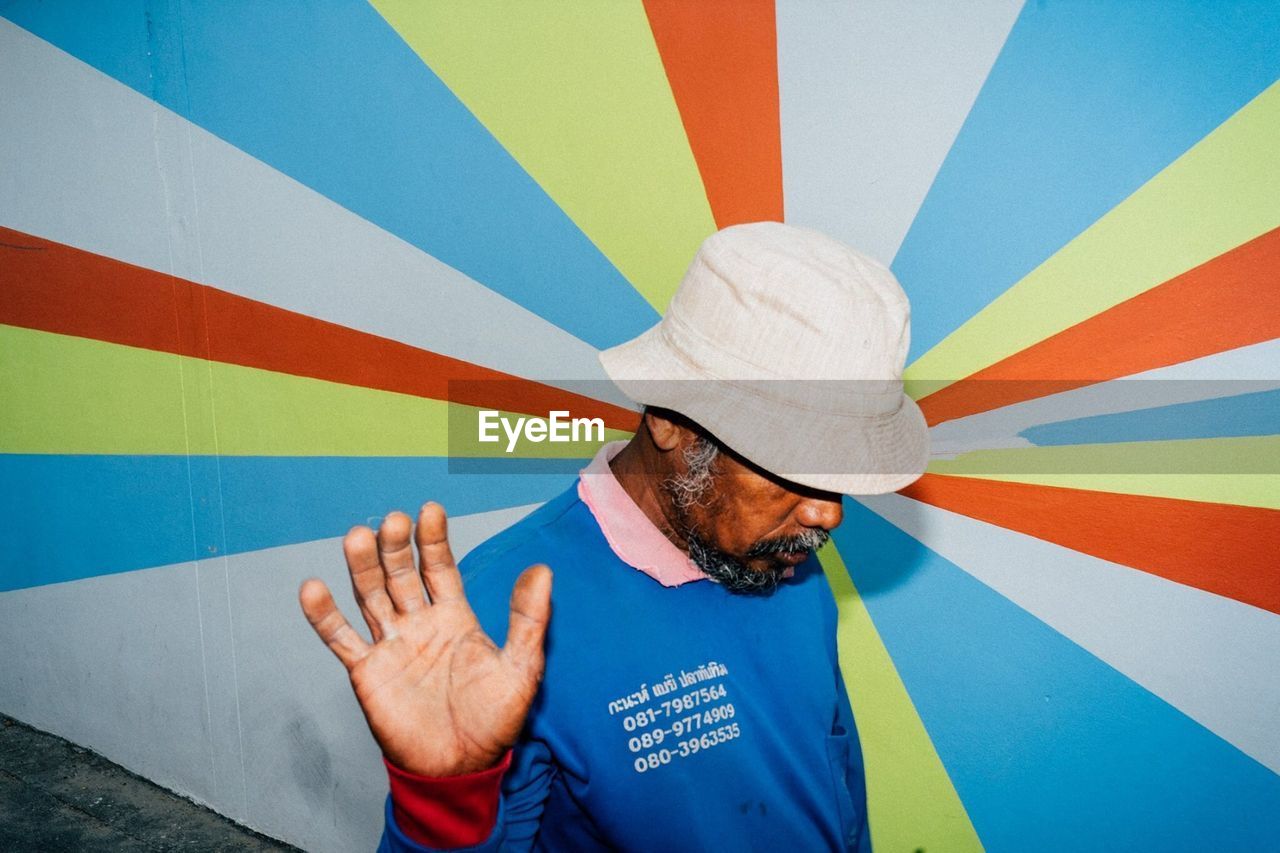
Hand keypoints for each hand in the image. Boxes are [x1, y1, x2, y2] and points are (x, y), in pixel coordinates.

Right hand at [299, 502, 551, 776]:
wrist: (460, 769)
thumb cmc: (493, 721)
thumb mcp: (521, 667)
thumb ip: (528, 619)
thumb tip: (542, 570)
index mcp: (454, 616)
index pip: (440, 568)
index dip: (434, 540)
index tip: (430, 511)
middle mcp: (419, 624)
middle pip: (401, 575)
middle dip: (396, 547)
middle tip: (393, 520)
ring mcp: (391, 645)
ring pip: (371, 597)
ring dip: (363, 568)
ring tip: (357, 537)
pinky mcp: (367, 673)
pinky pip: (341, 639)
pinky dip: (325, 616)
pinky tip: (313, 588)